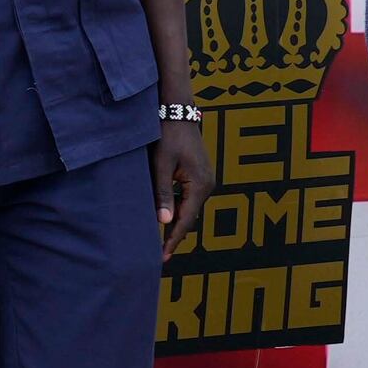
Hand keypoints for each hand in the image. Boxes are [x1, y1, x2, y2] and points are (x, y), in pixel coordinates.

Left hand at [151, 109, 214, 243]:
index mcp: (200, 185)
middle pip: (189, 217)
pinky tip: (165, 216)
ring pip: (189, 209)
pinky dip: (178, 209)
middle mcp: (208, 185)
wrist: (178, 111)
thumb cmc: (167, 135)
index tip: (163, 256)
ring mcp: (206, 180)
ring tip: (160, 240)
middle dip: (175, 234)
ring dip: (176, 222)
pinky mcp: (200, 175)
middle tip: (160, 254)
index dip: (173, 239)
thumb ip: (162, 193)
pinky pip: (189, 198)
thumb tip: (164, 221)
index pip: (185, 221)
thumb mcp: (160, 165)